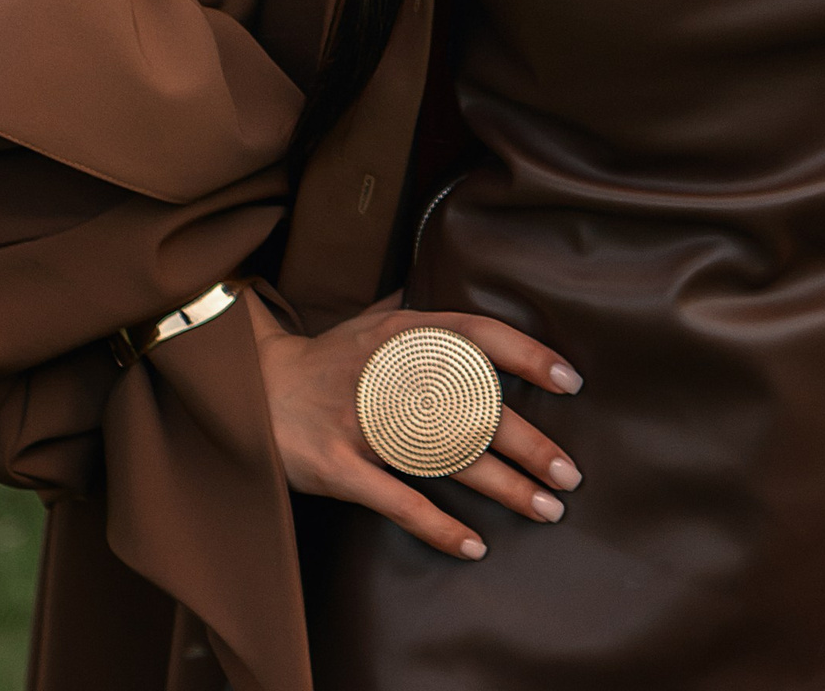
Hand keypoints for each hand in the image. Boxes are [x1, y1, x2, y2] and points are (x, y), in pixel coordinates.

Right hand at [239, 287, 582, 562]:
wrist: (253, 392)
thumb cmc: (326, 360)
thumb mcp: (370, 321)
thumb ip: (416, 311)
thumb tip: (459, 279)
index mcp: (402, 334)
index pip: (477, 336)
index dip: (527, 357)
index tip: (570, 381)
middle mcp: (388, 374)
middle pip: (474, 410)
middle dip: (531, 444)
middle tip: (571, 474)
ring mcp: (362, 423)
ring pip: (448, 460)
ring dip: (505, 490)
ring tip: (547, 510)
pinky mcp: (338, 468)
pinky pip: (399, 502)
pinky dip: (439, 527)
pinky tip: (475, 545)